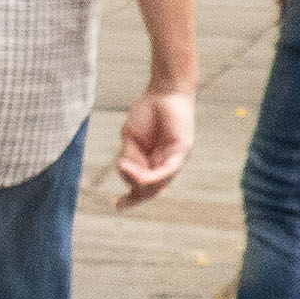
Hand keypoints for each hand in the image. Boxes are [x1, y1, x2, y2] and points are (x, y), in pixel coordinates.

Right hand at [112, 85, 195, 204]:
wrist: (163, 91)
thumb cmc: (146, 112)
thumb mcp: (130, 139)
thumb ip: (129, 157)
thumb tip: (125, 172)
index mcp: (153, 162)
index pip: (145, 186)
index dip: (132, 198)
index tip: (118, 207)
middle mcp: (166, 164)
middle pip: (151, 189)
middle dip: (135, 196)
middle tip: (121, 204)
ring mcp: (175, 159)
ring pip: (158, 182)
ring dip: (138, 180)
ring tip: (123, 168)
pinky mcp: (182, 151)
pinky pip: (168, 170)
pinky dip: (153, 176)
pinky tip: (140, 177)